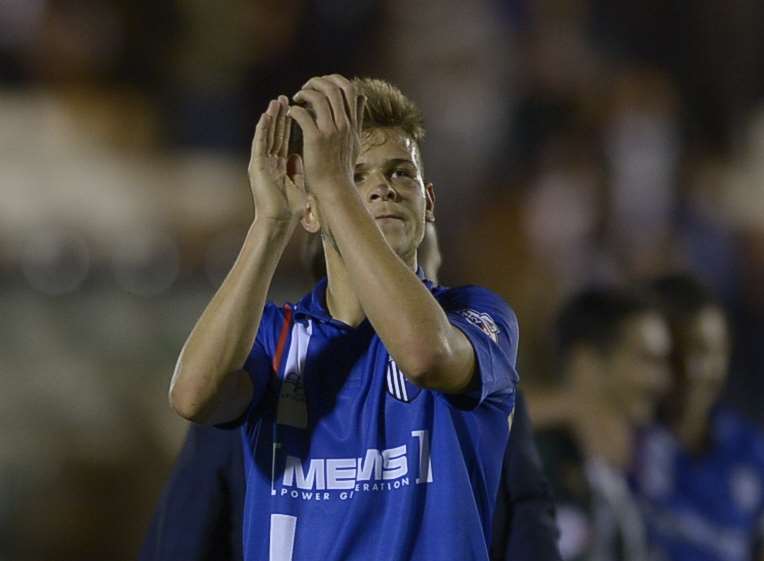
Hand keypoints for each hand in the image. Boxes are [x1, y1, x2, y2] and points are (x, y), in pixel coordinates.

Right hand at [248, 96, 304, 223]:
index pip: (283, 138)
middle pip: (274, 133)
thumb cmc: (289, 209)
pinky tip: (266, 117)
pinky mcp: (257, 167)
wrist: (279, 222)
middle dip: (279, 115)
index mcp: (279, 165)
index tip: (294, 107)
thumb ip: (297, 170)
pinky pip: (260, 145)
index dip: (288, 123)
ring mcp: (261, 163)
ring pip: (266, 135)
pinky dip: (262, 130)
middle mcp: (268, 161)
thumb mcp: (297, 184)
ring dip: (271, 118)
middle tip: (284, 97)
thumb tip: (299, 157)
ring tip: (275, 102)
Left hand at [287, 74, 365, 190]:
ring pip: (319, 97)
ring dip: (304, 93)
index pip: (349, 89)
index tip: (320, 87)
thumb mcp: (354, 140)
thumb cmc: (341, 168)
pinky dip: (295, 110)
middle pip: (334, 87)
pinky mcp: (316, 139)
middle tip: (305, 89)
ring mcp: (331, 131)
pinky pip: (303, 114)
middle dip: (316, 82)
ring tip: (296, 99)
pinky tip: (291, 114)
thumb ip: (357, 118)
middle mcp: (344, 124)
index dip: (333, 80)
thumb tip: (363, 97)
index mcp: (352, 123)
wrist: (335, 190)